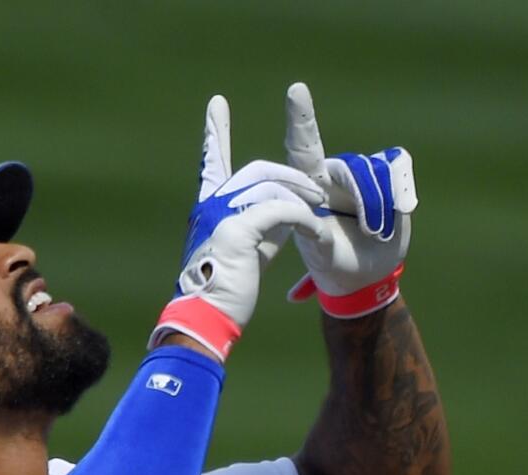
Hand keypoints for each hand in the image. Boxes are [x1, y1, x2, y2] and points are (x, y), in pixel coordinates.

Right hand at [149, 94, 324, 360]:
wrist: (207, 317)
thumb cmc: (228, 289)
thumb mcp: (250, 248)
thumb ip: (264, 223)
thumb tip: (289, 209)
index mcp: (208, 207)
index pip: (212, 162)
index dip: (214, 133)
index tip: (216, 104)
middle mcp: (210, 204)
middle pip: (257, 170)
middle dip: (291, 176)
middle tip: (317, 191)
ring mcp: (220, 214)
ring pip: (270, 186)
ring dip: (301, 196)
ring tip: (320, 212)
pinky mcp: (236, 229)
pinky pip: (280, 209)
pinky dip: (302, 218)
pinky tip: (316, 230)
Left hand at [283, 82, 418, 317]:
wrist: (364, 274)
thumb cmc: (333, 261)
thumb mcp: (318, 252)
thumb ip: (313, 231)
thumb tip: (319, 215)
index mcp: (307, 187)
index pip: (302, 148)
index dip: (301, 118)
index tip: (297, 90)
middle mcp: (332, 173)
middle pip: (353, 167)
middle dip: (367, 200)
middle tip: (372, 232)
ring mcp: (362, 171)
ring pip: (379, 170)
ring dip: (383, 206)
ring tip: (377, 232)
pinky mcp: (390, 173)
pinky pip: (400, 166)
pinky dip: (403, 192)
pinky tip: (401, 211)